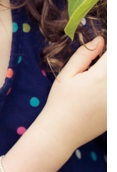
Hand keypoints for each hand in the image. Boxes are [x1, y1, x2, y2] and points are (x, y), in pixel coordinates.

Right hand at [42, 36, 106, 150]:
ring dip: (109, 74)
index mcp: (102, 75)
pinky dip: (108, 87)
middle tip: (99, 63)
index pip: (113, 53)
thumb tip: (100, 40)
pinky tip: (98, 92)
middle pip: (116, 65)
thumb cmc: (61, 101)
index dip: (109, 44)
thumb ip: (84, 55)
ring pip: (116, 78)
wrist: (64, 131)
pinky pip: (115, 93)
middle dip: (108, 62)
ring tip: (96, 79)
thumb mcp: (67, 75)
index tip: (105, 43)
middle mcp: (114, 87)